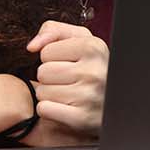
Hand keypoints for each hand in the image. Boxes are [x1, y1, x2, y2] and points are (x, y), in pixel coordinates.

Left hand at [26, 20, 108, 138]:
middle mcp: (94, 71)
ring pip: (42, 92)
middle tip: (69, 81)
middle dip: (50, 77)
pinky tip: (66, 108)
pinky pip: (44, 109)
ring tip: (69, 94)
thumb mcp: (80, 40)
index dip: (53, 58)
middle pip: (42, 72)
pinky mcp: (82, 118)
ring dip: (50, 94)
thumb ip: (53, 31)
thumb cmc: (92, 67)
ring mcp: (89, 96)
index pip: (46, 52)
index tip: (70, 64)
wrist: (117, 102)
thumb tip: (32, 47)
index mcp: (94, 48)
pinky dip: (50, 110)